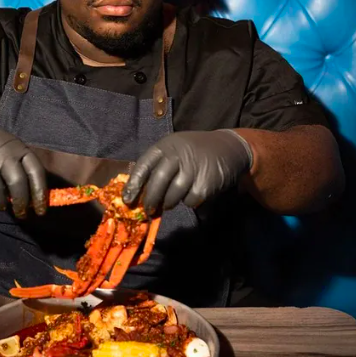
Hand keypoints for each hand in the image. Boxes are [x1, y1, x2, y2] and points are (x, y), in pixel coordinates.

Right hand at [0, 114, 46, 217]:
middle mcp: (5, 154)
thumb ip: (22, 170)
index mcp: (20, 149)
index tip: (41, 211)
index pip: (35, 172)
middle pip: (17, 182)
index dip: (40, 193)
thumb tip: (33, 199)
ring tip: (2, 206)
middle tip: (21, 214)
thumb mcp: (12, 151)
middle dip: (21, 202)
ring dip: (0, 203)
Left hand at [122, 130, 252, 210]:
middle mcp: (178, 155)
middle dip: (150, 199)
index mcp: (165, 146)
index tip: (127, 199)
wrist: (227, 147)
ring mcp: (193, 168)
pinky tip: (192, 194)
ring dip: (169, 203)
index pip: (144, 165)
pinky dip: (188, 202)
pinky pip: (190, 200)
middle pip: (158, 181)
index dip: (134, 184)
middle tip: (148, 210)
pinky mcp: (206, 183)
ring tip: (170, 201)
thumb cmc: (193, 151)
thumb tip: (136, 192)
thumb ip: (157, 166)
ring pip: (173, 195)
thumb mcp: (173, 149)